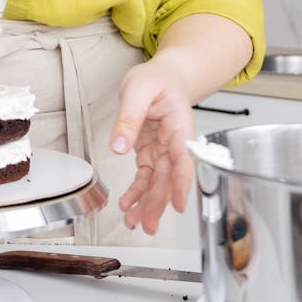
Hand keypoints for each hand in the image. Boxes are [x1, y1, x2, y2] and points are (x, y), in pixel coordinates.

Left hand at [109, 56, 194, 234]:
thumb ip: (129, 118)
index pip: (183, 159)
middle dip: (159, 204)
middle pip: (168, 178)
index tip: (179, 204)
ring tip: (134, 223)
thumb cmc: (157, 79)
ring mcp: (162, 150)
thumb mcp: (138, 90)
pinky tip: (128, 205)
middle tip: (149, 225)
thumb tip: (118, 146)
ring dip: (147, 204)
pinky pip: (146, 177)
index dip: (182, 183)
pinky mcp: (150, 152)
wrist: (163, 76)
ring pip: (157, 183)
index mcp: (179, 127)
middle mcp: (174, 143)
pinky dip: (137, 192)